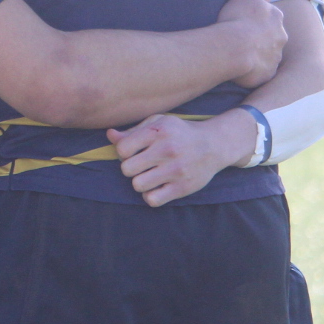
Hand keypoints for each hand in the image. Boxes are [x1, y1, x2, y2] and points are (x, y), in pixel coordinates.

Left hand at [108, 111, 257, 207]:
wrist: (214, 144)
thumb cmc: (179, 132)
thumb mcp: (158, 123)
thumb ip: (133, 131)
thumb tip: (109, 135)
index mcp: (158, 131)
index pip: (122, 149)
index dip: (123, 152)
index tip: (134, 152)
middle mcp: (168, 150)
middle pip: (126, 169)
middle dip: (130, 168)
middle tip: (141, 165)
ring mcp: (176, 170)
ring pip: (137, 185)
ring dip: (140, 182)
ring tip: (149, 175)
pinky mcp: (183, 187)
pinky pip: (153, 200)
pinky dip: (151, 195)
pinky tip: (157, 187)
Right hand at [217, 0, 286, 87]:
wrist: (235, 47)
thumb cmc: (237, 19)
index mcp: (276, 17)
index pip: (272, 17)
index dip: (259, 20)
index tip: (247, 23)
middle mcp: (281, 37)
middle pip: (274, 37)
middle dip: (263, 38)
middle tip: (245, 40)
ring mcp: (276, 56)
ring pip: (269, 55)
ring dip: (259, 54)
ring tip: (241, 55)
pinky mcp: (268, 73)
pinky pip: (263, 71)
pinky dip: (255, 70)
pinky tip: (243, 69)